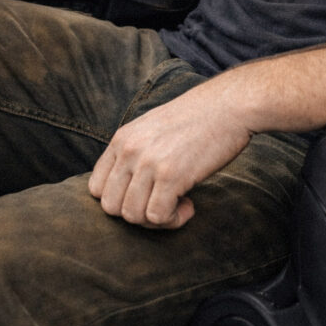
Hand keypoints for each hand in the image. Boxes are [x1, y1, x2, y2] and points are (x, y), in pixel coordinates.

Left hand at [89, 81, 251, 228]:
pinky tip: (189, 205)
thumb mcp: (153, 127)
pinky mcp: (171, 175)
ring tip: (178, 203)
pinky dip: (173, 220)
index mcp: (122, 138)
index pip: (96, 188)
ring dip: (157, 219)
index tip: (144, 196)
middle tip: (162, 204)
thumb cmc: (198, 118)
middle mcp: (130, 150)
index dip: (119, 200)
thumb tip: (126, 189)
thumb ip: (135, 152)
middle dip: (136, 213)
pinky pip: (158, 217)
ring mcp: (149, 162)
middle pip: (111, 207)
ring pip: (132, 216)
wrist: (230, 105)